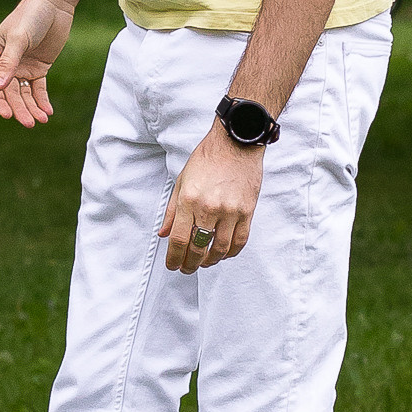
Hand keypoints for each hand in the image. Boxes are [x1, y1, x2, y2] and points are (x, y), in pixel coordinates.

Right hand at [0, 0, 74, 127]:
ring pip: (24, 94)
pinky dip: (42, 100)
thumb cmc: (31, 16)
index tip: (8, 115)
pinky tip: (48, 111)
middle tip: (29, 124)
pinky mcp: (39, 67)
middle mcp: (6, 64)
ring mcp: (23, 66)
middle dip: (19, 108)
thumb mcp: (18, 38)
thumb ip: (9, 63)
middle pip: (11, 93)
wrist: (54, 3)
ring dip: (31, 108)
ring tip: (41, 120)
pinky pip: (38, 88)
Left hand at [160, 126, 263, 272]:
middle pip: (198, 249)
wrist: (236, 143)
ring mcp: (230, 211)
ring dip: (210, 261)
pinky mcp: (247, 212)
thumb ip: (172, 211)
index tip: (172, 265)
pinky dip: (230, 253)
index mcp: (189, 200)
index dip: (174, 258)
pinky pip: (239, 241)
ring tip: (204, 262)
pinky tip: (223, 254)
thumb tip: (164, 233)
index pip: (178, 240)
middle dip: (189, 264)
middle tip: (186, 268)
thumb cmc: (208, 158)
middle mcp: (209, 208)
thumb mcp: (182, 181)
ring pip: (220, 249)